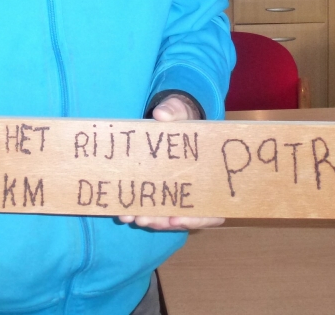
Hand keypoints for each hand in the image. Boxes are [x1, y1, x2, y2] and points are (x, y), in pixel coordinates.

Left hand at [118, 95, 224, 230]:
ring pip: (165, 216)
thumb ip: (173, 111)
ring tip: (130, 217)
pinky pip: (151, 206)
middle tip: (144, 220)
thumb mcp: (180, 111)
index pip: (211, 210)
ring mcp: (174, 191)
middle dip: (163, 222)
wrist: (170, 118)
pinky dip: (139, 210)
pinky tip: (124, 212)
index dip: (196, 219)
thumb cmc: (182, 118)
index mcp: (209, 176)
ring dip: (149, 219)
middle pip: (184, 217)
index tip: (175, 219)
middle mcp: (193, 189)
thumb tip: (161, 115)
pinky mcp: (157, 188)